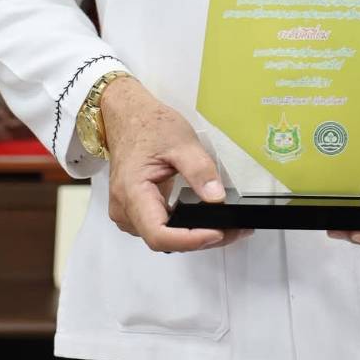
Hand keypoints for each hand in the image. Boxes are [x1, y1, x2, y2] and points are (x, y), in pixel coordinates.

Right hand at [101, 77, 252, 253]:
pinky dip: (184, 230)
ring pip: (163, 240)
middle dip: (200, 240)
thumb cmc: (149, 126)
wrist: (129, 117)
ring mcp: (128, 213)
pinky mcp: (136, 212)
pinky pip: (161, 230)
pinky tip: (204, 222)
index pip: (158, 234)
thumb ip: (199, 170)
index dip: (189, 240)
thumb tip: (216, 198)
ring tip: (226, 228)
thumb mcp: (181, 141)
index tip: (217, 233)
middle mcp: (125, 209)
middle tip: (235, 231)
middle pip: (164, 241)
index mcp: (132, 192)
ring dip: (194, 238)